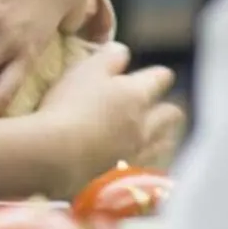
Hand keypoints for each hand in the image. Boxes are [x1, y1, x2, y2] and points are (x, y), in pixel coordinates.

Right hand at [36, 43, 184, 190]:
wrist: (56, 155)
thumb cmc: (69, 105)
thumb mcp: (85, 70)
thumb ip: (108, 57)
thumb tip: (123, 51)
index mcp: (136, 94)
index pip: (161, 78)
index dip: (157, 74)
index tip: (151, 74)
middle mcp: (144, 125)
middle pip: (171, 115)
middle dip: (166, 108)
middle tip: (155, 107)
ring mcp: (137, 154)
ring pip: (163, 143)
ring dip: (160, 136)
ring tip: (150, 135)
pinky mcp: (125, 178)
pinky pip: (148, 167)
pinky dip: (145, 160)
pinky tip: (132, 161)